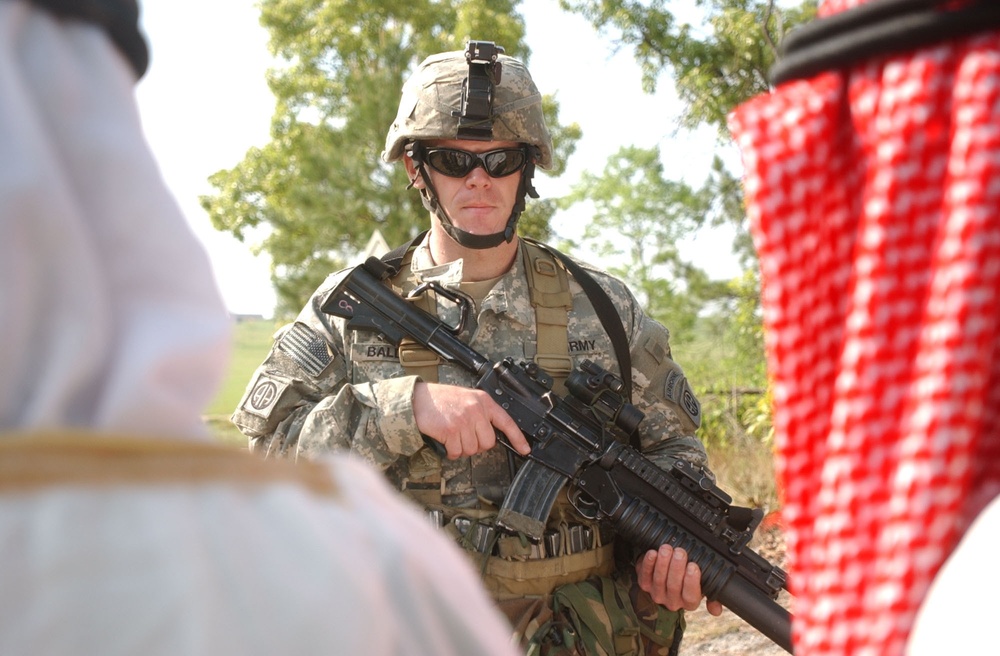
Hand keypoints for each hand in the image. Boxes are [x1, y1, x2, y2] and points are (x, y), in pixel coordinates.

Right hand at [413, 382, 530, 458]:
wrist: (417, 399)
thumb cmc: (440, 400)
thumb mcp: (467, 398)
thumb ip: (481, 412)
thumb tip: (491, 434)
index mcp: (483, 401)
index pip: (507, 422)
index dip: (517, 438)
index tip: (524, 449)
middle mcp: (476, 409)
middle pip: (488, 443)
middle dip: (476, 445)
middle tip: (464, 436)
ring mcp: (464, 420)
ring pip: (472, 449)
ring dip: (461, 448)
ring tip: (452, 435)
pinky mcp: (451, 430)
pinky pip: (457, 452)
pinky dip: (450, 452)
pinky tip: (445, 440)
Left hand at [635, 544, 723, 615]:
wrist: (669, 571)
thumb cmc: (688, 576)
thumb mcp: (704, 584)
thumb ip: (712, 595)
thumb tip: (716, 609)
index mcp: (689, 602)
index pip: (691, 596)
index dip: (691, 582)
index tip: (693, 566)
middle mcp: (672, 601)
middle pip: (673, 586)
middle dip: (676, 567)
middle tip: (680, 552)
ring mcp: (657, 593)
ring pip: (659, 580)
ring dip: (662, 563)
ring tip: (667, 549)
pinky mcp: (644, 584)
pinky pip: (644, 575)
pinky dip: (648, 563)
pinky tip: (652, 553)